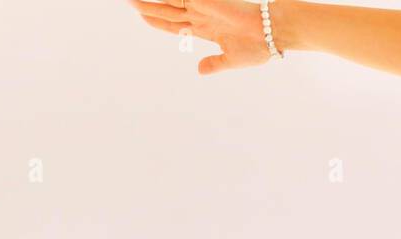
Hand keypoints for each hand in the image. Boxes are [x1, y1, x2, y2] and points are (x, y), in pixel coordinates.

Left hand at [128, 0, 275, 75]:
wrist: (271, 34)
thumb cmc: (258, 48)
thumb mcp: (232, 60)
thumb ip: (214, 64)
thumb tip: (199, 70)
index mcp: (207, 30)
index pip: (176, 25)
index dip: (158, 22)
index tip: (143, 17)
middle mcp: (202, 16)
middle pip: (168, 10)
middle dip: (148, 7)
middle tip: (129, 2)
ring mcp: (203, 7)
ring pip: (169, 1)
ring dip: (151, 0)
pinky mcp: (206, 0)